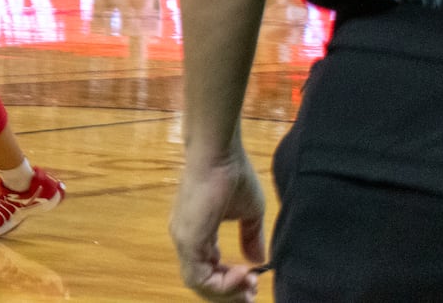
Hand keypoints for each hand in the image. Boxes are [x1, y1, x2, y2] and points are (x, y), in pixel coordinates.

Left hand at [170, 147, 266, 302]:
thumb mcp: (248, 213)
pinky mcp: (187, 239)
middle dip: (230, 294)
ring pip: (198, 285)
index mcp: (198, 235)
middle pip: (202, 284)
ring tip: (249, 284)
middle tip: (253, 293)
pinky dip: (221, 284)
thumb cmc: (232, 175)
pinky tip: (243, 273)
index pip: (208, 272)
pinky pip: (199, 277)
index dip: (231, 284)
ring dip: (227, 291)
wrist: (220, 154)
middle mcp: (186, 240)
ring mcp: (184, 240)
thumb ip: (250, 238)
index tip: (254, 282)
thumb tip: (258, 262)